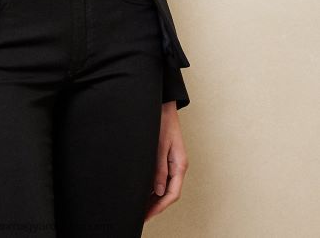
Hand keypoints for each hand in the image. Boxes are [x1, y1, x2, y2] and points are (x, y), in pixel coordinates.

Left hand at [144, 101, 188, 222]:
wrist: (163, 104)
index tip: (147, 215)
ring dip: (153, 197)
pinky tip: (143, 191)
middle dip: (156, 206)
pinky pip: (162, 177)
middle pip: (169, 193)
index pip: (172, 193)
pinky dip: (152, 186)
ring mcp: (173, 162)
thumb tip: (157, 191)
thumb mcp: (159, 146)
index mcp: (180, 165)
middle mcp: (178, 166)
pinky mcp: (167, 157)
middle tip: (140, 216)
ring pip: (165, 186)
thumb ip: (159, 169)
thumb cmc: (162, 121)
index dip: (159, 207)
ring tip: (139, 207)